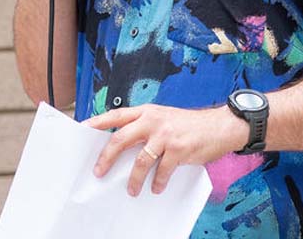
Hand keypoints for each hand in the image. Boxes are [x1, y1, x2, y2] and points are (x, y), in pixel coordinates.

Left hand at [85, 104, 246, 195]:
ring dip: (133, 179)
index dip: (98, 121)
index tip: (82, 129)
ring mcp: (165, 135)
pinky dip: (157, 182)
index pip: (116, 115)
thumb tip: (124, 146)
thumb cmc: (189, 124)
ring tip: (131, 190)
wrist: (220, 125)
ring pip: (140, 160)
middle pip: (121, 138)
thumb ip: (145, 127)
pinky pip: (162, 171)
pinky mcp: (179, 149)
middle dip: (106, 157)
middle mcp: (153, 121)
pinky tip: (156, 188)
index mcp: (147, 112)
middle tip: (99, 171)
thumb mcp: (164, 118)